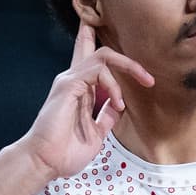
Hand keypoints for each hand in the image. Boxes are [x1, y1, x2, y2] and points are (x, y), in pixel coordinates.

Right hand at [20, 22, 155, 178]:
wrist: (46, 162)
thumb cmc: (66, 151)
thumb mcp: (96, 133)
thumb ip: (106, 116)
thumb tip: (119, 104)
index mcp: (80, 90)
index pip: (89, 59)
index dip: (97, 41)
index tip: (111, 32)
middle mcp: (74, 80)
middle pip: (100, 51)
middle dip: (128, 60)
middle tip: (148, 78)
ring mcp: (69, 80)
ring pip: (103, 56)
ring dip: (127, 68)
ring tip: (140, 88)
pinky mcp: (68, 85)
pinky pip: (97, 71)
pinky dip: (113, 85)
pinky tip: (118, 103)